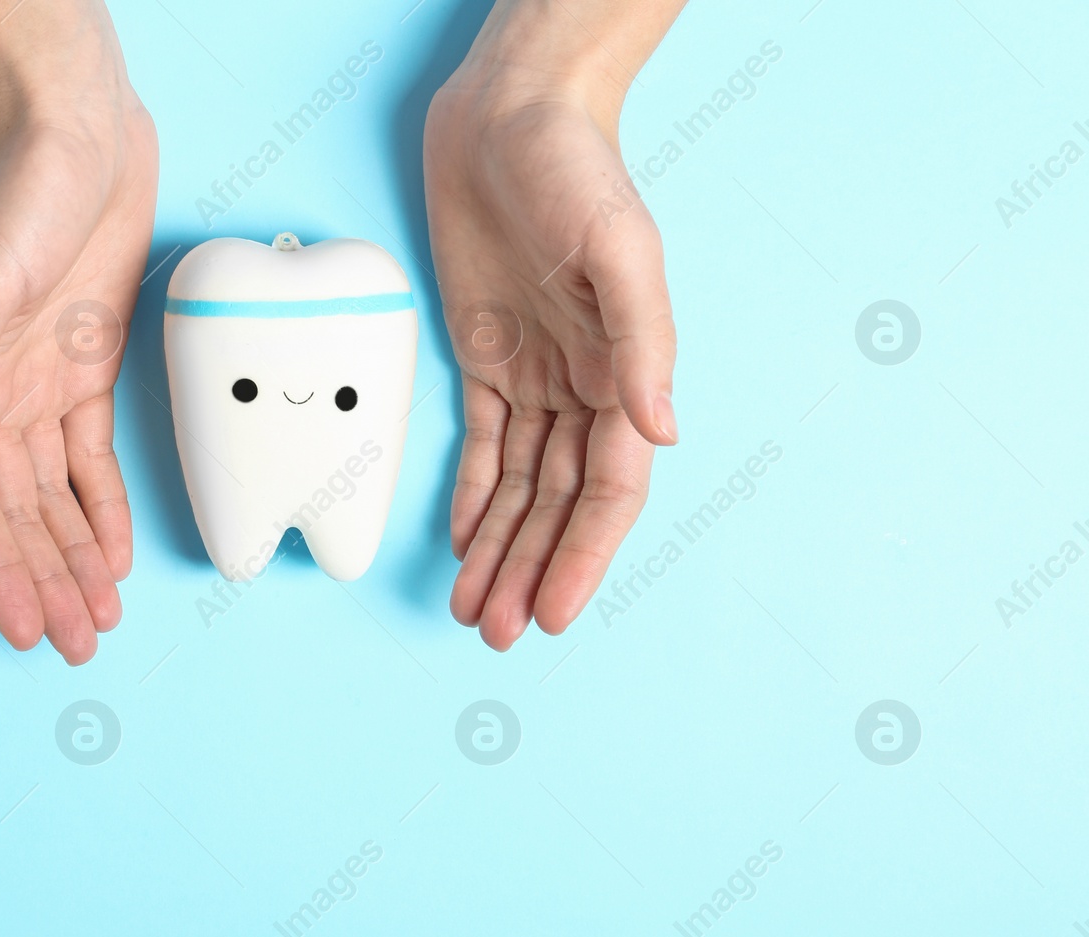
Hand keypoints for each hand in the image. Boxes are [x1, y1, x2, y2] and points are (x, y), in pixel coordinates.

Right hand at [0, 1, 157, 664]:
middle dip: (45, 582)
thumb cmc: (22, 195)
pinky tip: (117, 554)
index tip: (25, 628)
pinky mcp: (87, 370)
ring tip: (101, 618)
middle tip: (76, 644)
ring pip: (55, 498)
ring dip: (75, 558)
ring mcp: (41, 386)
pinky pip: (91, 458)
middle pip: (16, 514)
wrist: (79, 132)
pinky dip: (103, 507)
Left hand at [424, 0, 682, 650]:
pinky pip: (483, 445)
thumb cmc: (576, 169)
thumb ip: (641, 344)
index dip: (583, 554)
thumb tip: (660, 434)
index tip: (556, 613)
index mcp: (622, 369)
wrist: (509, 114)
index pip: (608, 488)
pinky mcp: (484, 357)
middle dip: (531, 570)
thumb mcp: (619, 248)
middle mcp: (581, 384)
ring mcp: (532, 375)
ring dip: (501, 550)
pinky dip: (475, 497)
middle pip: (558, 502)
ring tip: (474, 611)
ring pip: (520, 487)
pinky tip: (465, 545)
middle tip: (499, 633)